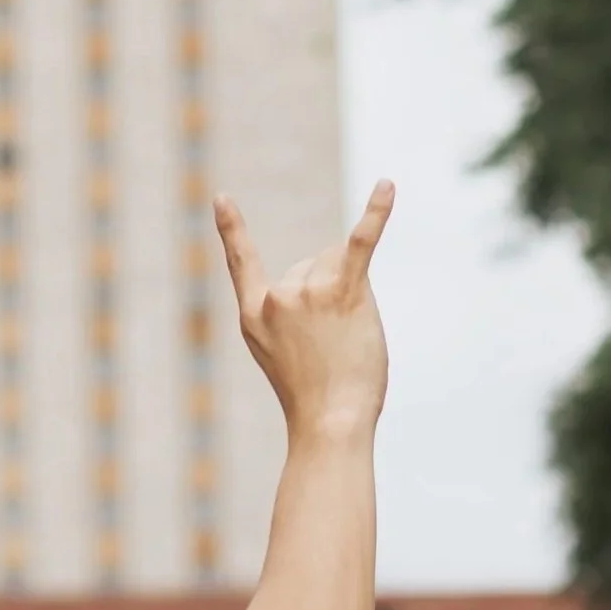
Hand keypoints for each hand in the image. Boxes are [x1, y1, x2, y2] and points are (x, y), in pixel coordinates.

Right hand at [214, 181, 393, 439]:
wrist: (329, 423)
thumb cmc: (315, 398)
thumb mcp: (285, 355)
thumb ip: (292, 314)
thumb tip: (332, 268)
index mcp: (253, 315)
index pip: (242, 263)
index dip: (232, 230)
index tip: (223, 198)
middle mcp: (276, 297)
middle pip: (312, 263)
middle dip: (331, 293)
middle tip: (333, 345)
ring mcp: (306, 292)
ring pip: (338, 260)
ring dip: (352, 290)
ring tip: (350, 338)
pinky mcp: (342, 291)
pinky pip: (361, 242)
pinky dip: (376, 212)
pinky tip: (387, 186)